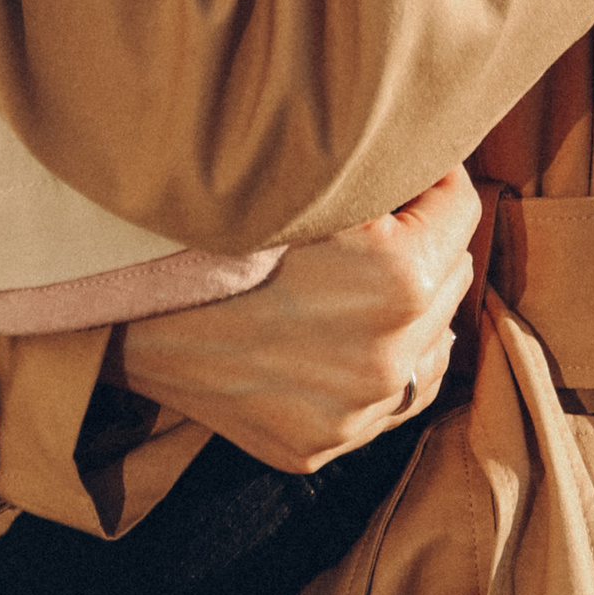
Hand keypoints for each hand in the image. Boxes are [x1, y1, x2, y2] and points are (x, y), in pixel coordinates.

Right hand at [111, 168, 479, 473]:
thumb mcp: (307, 182)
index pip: (461, 208)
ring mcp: (356, 413)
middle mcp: (390, 357)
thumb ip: (380, 169)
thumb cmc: (218, 230)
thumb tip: (428, 148)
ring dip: (415, 306)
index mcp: (399, 279)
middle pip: (453, 273)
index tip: (411, 165)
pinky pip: (392, 400)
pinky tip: (351, 334)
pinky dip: (386, 365)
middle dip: (426, 238)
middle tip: (382, 214)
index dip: (435, 175)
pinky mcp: (322, 446)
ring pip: (433, 343)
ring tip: (366, 277)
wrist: (132, 312)